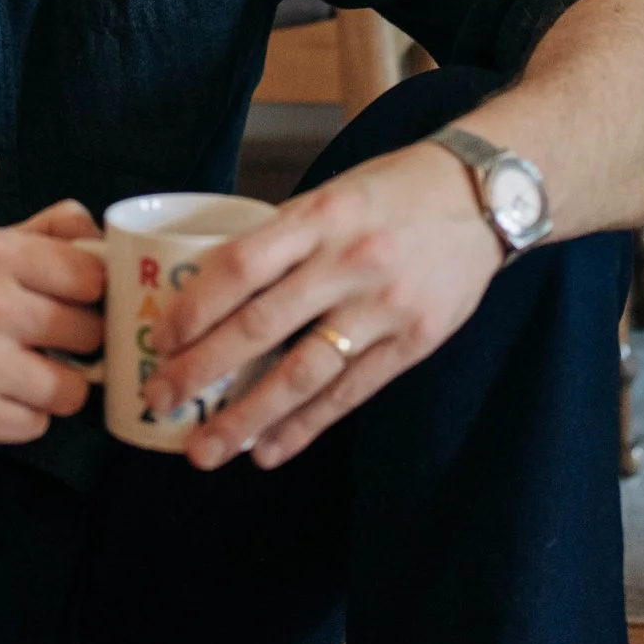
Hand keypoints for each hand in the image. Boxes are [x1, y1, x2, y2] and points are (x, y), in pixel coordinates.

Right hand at [0, 200, 104, 446]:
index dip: (94, 294)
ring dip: (54, 388)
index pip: (91, 274)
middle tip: (49, 342)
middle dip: (77, 344)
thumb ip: (47, 232)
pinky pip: (35, 425)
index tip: (79, 304)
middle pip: (89, 334)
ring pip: (71, 389)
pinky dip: (21, 417)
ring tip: (22, 374)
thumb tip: (104, 234)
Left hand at [145, 145, 502, 471]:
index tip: (159, 339)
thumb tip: (211, 285)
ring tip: (207, 448)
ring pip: (303, 372)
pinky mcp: (415, 343)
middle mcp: (347, 263)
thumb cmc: (390, 192)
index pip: (240, 266)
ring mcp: (383, 307)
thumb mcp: (328, 195)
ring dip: (248, 417)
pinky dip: (306, 426)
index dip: (195, 308)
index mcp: (316, 218)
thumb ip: (278, 238)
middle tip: (160, 400)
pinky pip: (350, 393)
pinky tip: (268, 450)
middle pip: (261, 326)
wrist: (484, 197)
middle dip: (202, 371)